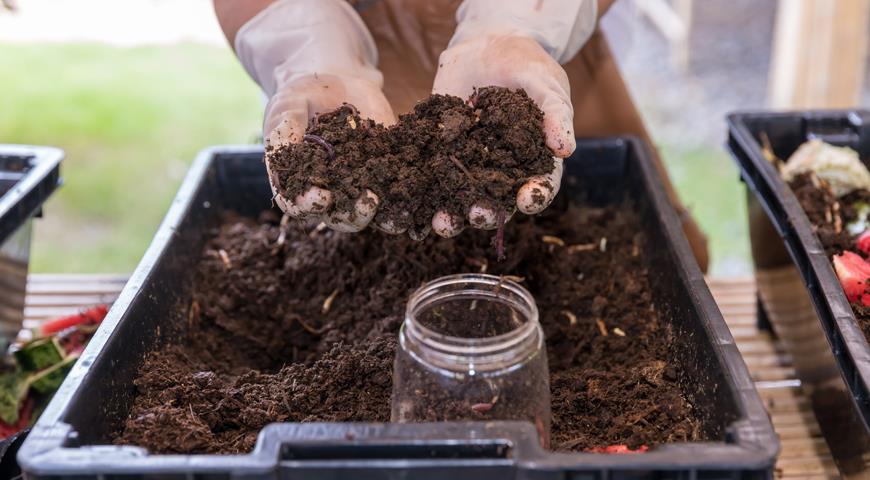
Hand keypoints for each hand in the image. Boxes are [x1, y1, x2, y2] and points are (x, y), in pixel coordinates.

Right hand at [231, 0, 396, 232]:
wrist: (335, 80)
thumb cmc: (302, 96)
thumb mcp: (287, 108)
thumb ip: (283, 133)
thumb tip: (279, 160)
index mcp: (299, 184)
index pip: (299, 206)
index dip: (308, 206)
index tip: (321, 195)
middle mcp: (329, 193)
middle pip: (339, 217)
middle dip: (354, 214)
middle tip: (367, 200)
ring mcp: (359, 186)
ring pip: (370, 213)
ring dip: (383, 215)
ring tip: (397, 206)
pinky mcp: (386, 174)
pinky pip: (396, 193)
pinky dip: (407, 197)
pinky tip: (417, 193)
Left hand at [430, 34, 572, 237]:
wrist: (488, 46)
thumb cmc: (527, 67)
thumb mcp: (545, 83)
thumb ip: (555, 113)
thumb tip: (566, 149)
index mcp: (533, 161)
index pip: (538, 187)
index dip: (535, 197)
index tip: (527, 199)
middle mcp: (501, 172)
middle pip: (495, 203)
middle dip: (486, 213)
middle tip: (477, 213)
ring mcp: (469, 165)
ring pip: (460, 200)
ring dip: (452, 216)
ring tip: (442, 221)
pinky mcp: (440, 153)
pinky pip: (430, 176)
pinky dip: (421, 189)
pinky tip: (411, 194)